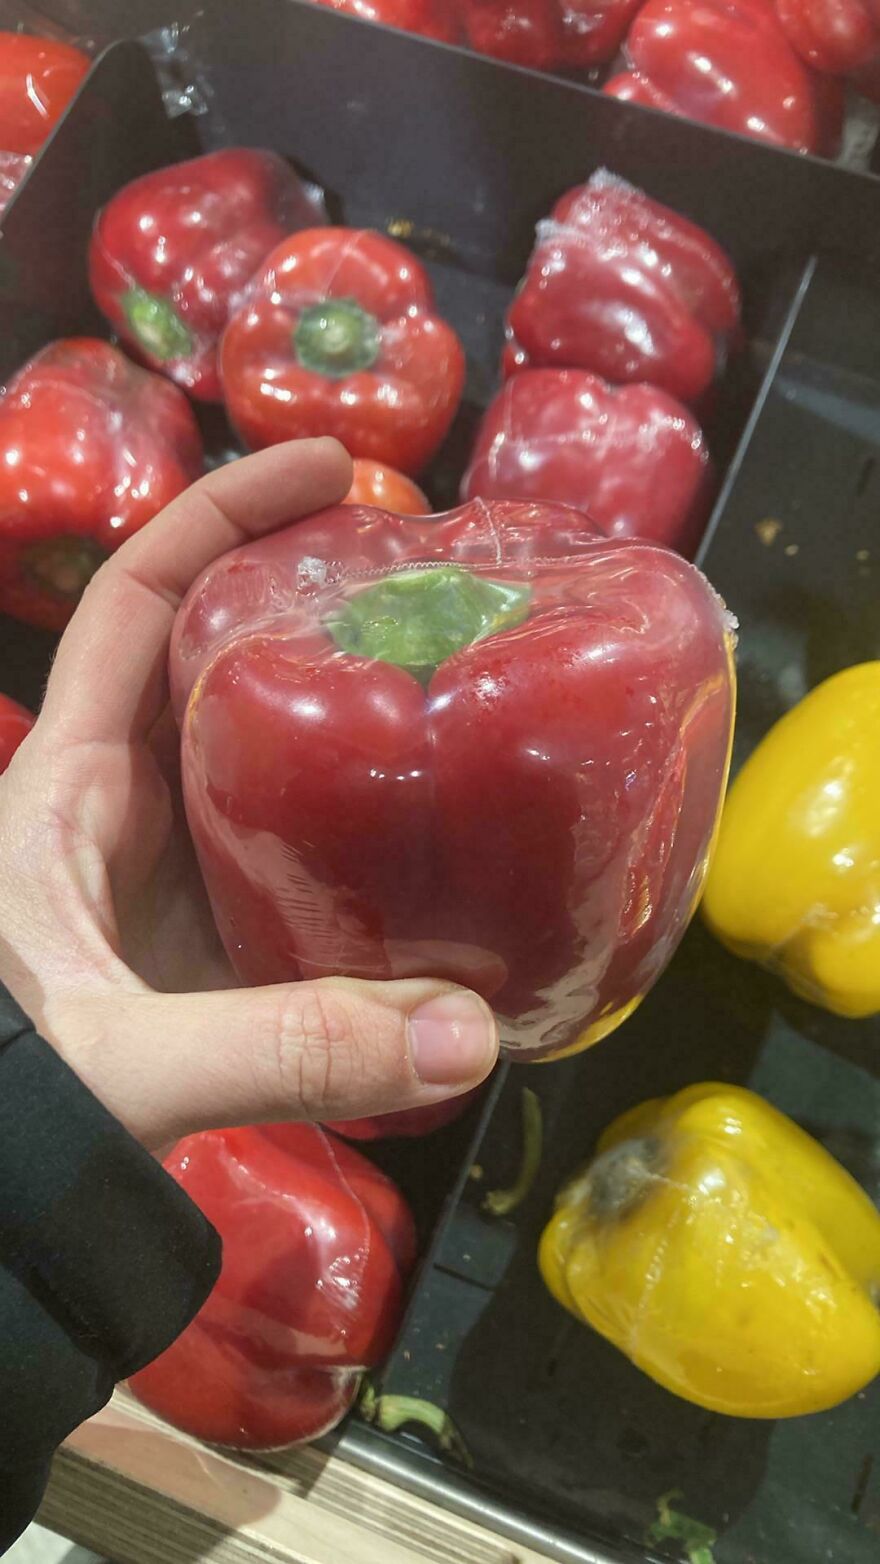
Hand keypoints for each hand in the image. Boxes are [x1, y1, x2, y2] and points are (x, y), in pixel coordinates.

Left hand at [0, 439, 497, 1147]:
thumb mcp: (119, 1061)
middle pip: (215, 660)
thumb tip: (469, 1029)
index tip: (324, 466)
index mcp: (69, 788)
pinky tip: (437, 843)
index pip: (133, 600)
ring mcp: (171, 877)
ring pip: (262, 759)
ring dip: (344, 715)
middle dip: (309, 600)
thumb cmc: (0, 1098)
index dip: (219, 514)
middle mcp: (123, 810)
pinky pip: (293, 859)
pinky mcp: (211, 946)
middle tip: (430, 581)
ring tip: (454, 682)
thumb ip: (280, 1050)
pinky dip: (358, 839)